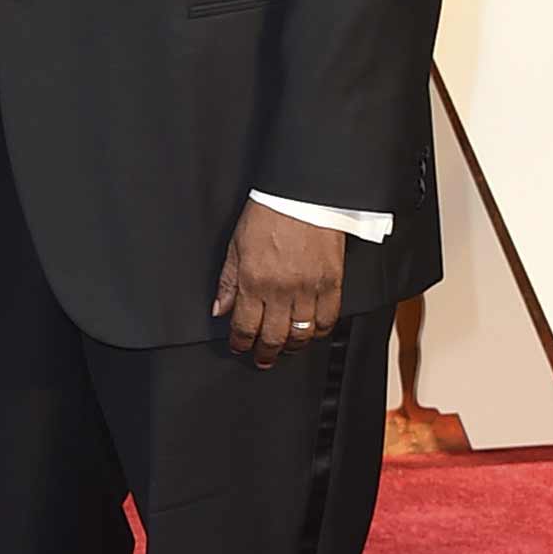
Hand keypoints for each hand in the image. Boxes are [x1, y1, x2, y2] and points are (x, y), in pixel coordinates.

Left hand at [213, 200, 343, 366]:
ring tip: (286, 349)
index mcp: (254, 281)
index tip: (239, 347)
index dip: (241, 342)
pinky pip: (328, 318)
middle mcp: (281, 289)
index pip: (245, 326)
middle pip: (273, 336)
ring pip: (301, 333)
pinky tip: (312, 332)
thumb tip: (220, 309)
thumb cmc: (268, 214)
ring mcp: (309, 288)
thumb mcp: (236, 246)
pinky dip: (319, 330)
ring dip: (292, 346)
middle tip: (262, 358)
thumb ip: (228, 282)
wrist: (303, 195)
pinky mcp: (332, 282)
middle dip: (266, 352)